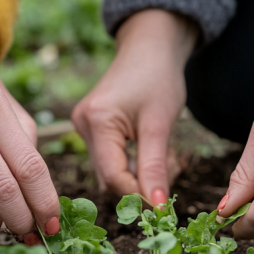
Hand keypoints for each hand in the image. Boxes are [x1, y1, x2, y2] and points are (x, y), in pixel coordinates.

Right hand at [72, 9, 197, 204]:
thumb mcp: (160, 124)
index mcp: (97, 121)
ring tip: (163, 158)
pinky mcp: (90, 127)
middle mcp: (82, 125)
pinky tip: (149, 150)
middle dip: (139, 184)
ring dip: (136, 175)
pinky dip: (130, 164)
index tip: (164, 204)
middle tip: (170, 172)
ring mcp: (82, 126)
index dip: (138, 194)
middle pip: (108, 176)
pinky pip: (108, 158)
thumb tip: (157, 206)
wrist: (151, 46)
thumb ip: (155, 167)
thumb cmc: (159, 77)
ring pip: (108, 171)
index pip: (112, 176)